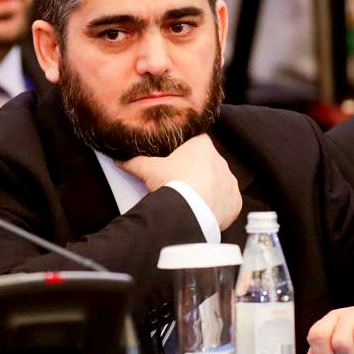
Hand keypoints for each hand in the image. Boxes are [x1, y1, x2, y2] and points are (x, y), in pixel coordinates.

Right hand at [119, 134, 241, 229]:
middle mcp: (221, 160)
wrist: (190, 211)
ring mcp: (230, 182)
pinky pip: (227, 201)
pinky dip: (217, 206)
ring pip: (218, 182)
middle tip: (180, 184)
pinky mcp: (235, 201)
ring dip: (208, 189)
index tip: (175, 162)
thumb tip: (118, 159)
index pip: (195, 142)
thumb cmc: (172, 183)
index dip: (184, 152)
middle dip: (196, 172)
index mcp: (202, 145)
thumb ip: (134, 162)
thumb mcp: (148, 169)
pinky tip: (203, 211)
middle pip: (207, 163)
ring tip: (191, 200)